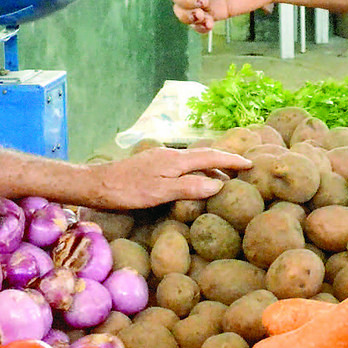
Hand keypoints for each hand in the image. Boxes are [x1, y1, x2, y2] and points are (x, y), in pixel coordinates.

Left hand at [88, 146, 251, 209]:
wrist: (96, 184)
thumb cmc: (127, 191)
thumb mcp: (160, 192)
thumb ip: (189, 188)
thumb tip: (218, 185)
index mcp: (176, 160)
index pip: (211, 157)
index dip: (232, 160)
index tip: (251, 164)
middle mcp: (171, 155)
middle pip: (204, 155)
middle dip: (225, 160)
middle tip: (244, 169)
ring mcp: (161, 158)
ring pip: (193, 160)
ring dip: (211, 166)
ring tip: (225, 178)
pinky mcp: (153, 165)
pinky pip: (183, 164)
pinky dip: (197, 170)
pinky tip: (194, 180)